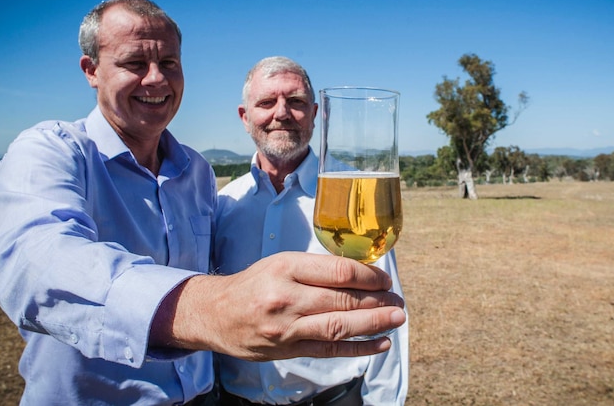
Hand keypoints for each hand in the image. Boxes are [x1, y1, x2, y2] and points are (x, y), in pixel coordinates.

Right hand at [151, 252, 405, 359]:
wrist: (215, 314)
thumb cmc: (253, 284)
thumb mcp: (280, 263)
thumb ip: (316, 269)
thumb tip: (361, 274)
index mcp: (285, 268)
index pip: (337, 272)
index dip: (367, 277)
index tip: (385, 279)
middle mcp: (286, 297)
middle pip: (341, 300)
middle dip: (377, 301)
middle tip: (399, 301)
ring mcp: (286, 327)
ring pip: (338, 327)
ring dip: (373, 324)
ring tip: (396, 319)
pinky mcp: (287, 350)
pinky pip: (328, 350)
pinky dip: (357, 348)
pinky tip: (379, 343)